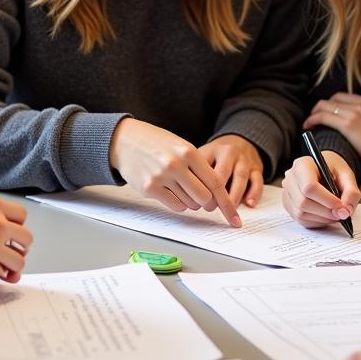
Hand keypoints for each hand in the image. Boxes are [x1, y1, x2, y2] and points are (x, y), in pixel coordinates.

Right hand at [0, 194, 31, 283]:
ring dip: (14, 265)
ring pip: (20, 259)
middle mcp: (0, 222)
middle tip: (14, 252)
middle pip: (26, 237)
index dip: (18, 225)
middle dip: (22, 247)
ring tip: (7, 267)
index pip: (21, 214)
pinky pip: (4, 270)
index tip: (13, 232)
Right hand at [109, 118, 241, 226]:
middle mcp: (176, 164)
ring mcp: (161, 177)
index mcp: (188, 151)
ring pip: (190, 204)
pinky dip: (179, 203)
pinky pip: (175, 206)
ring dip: (191, 201)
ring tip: (181, 186)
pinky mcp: (149, 188)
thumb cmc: (157, 143)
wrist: (126, 140)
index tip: (234, 218)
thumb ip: (198, 166)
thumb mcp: (181, 146)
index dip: (227, 203)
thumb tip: (216, 193)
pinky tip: (171, 191)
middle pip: (205, 198)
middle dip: (208, 203)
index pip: (215, 182)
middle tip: (205, 199)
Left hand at [199, 135, 264, 207]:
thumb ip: (194, 171)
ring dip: (235, 195)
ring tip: (229, 209)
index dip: (200, 184)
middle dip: (217, 192)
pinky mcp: (257, 168)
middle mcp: (230, 153)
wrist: (239, 141)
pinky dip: (254, 192)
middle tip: (210, 208)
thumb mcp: (202, 155)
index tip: (196, 200)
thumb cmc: (216, 155)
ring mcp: (244, 160)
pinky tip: (249, 203)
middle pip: (223, 172)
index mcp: (213, 150)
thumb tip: (186, 197)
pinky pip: (258, 180)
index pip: (205, 167)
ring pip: (241, 177)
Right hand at [281, 152, 359, 228]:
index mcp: (302, 165)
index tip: (341, 206)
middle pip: (303, 202)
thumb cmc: (334, 170)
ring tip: (335, 213)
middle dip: (325, 211)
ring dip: (322, 218)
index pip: (309, 186)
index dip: (326, 200)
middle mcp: (290, 178)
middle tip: (341, 213)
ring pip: (301, 213)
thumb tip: (345, 212)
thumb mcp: (347, 175)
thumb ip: (351, 192)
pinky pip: (301, 219)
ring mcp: (287, 192)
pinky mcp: (288, 205)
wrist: (325, 170)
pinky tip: (326, 215)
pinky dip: (317, 221)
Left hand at [303, 93, 360, 172]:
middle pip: (333, 99)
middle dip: (322, 107)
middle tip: (315, 117)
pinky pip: (323, 117)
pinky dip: (312, 120)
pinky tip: (308, 127)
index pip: (344, 97)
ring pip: (325, 106)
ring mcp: (355, 112)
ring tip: (309, 123)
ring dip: (314, 114)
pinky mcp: (348, 125)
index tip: (327, 112)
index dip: (332, 104)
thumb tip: (359, 125)